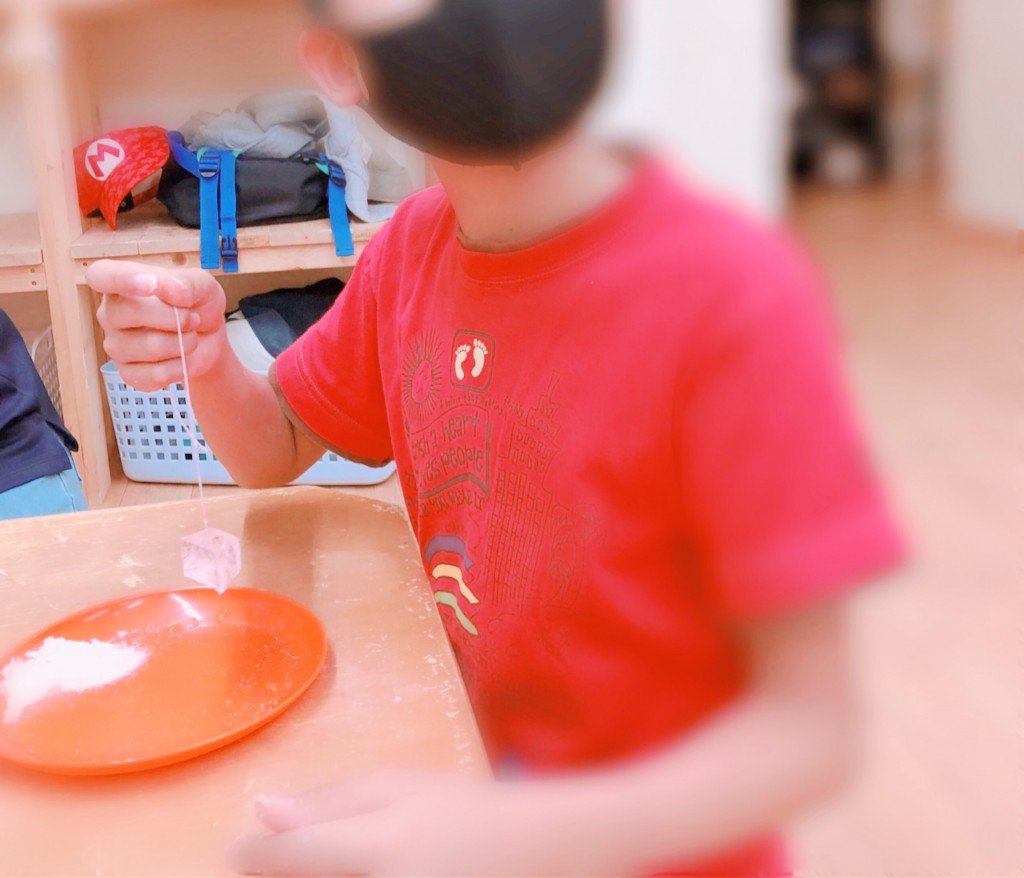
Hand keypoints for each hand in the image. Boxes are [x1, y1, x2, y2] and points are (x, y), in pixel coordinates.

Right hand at [89, 260, 227, 391]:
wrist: (207, 338)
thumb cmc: (196, 304)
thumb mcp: (200, 283)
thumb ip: (184, 282)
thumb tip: (164, 287)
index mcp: (120, 282)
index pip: (101, 275)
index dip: (122, 279)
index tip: (152, 285)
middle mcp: (110, 313)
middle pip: (131, 312)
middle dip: (175, 317)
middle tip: (194, 319)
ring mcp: (116, 345)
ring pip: (150, 347)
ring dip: (183, 343)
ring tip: (190, 336)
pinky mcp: (128, 373)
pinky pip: (154, 375)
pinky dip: (180, 367)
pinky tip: (182, 358)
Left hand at [228, 770, 597, 876]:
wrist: (554, 849)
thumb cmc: (474, 810)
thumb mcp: (406, 786)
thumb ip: (331, 800)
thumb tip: (260, 810)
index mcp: (378, 845)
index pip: (288, 857)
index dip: (254, 857)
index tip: (240, 853)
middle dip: (290, 872)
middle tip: (309, 856)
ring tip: (369, 857)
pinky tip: (384, 868)